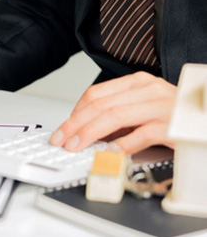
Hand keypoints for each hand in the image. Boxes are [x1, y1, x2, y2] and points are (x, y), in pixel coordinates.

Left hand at [50, 71, 175, 153]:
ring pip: (114, 117)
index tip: (62, 129)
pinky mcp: (171, 125)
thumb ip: (118, 117)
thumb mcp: (142, 110)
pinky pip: (140, 134)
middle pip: (99, 105)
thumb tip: (86, 132)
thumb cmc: (175, 116)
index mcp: (137, 83)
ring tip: (76, 146)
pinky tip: (108, 153)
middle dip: (74, 125)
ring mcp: (160, 105)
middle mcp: (147, 89)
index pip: (96, 94)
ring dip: (89, 134)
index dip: (74, 113)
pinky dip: (121, 145)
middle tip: (61, 140)